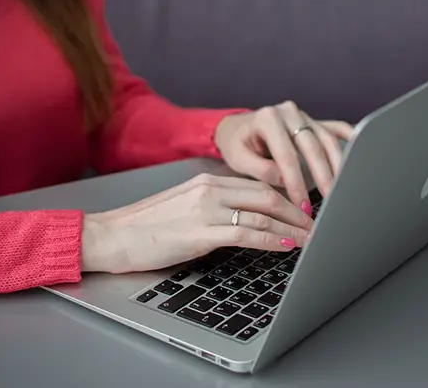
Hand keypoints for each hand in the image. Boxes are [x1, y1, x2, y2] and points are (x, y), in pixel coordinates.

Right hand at [79, 174, 312, 272]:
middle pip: (267, 195)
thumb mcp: (183, 208)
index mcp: (207, 182)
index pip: (258, 185)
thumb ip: (213, 208)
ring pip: (262, 214)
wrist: (110, 236)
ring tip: (310, 239)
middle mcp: (209, 190)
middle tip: (317, 224)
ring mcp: (205, 210)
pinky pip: (246, 234)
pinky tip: (286, 245)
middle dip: (297, 211)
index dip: (286, 197)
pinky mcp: (200, 232)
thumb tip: (246, 222)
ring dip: (291, 228)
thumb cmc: (144, 227)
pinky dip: (271, 239)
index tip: (303, 210)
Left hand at [213, 101, 353, 211]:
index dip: (295, 182)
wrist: (238, 128)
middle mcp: (289, 112)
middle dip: (322, 176)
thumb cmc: (238, 144)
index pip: (286, 155)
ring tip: (342, 188)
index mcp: (268, 118)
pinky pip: (337, 128)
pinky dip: (351, 140)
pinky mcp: (315, 121)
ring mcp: (304, 115)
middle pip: (312, 146)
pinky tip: (360, 154)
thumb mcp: (238, 158)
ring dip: (338, 165)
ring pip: (328, 140)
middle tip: (329, 199)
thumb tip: (284, 179)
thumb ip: (259, 169)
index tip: (301, 204)